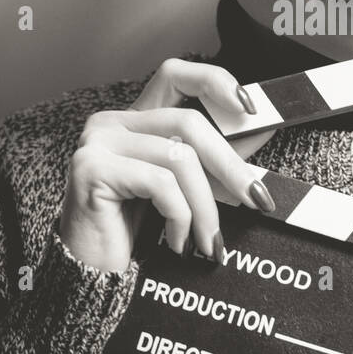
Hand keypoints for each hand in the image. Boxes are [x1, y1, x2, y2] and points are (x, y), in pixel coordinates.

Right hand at [58, 60, 277, 271]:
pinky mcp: (91, 169)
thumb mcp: (184, 190)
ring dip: (206, 206)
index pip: (175, 74)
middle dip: (230, 166)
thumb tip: (261, 128)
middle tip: (258, 199)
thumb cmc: (135, 235)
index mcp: (134, 121)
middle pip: (188, 123)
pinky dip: (180, 217)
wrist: (91, 279)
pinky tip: (178, 243)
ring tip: (209, 242)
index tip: (250, 108)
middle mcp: (111, 123)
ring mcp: (97, 143)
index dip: (215, 81)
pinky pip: (160, 183)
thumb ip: (215, 158)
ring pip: (179, 158)